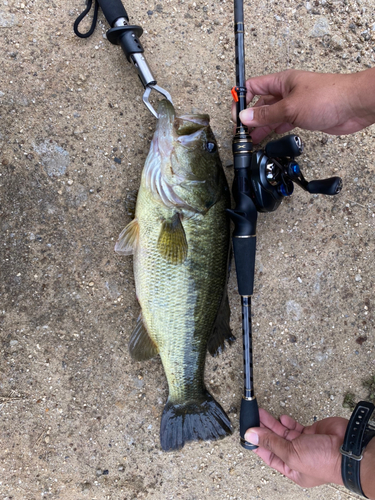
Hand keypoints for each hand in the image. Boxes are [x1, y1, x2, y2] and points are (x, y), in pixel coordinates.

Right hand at [233, 68, 374, 142]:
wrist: (353, 106)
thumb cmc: (328, 97)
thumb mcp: (290, 107)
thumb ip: (267, 115)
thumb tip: (246, 117)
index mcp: (281, 82)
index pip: (253, 86)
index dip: (242, 100)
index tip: (237, 115)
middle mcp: (287, 91)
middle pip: (261, 103)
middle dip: (250, 117)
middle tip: (241, 132)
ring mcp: (295, 104)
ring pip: (272, 115)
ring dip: (261, 126)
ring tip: (251, 139)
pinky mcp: (303, 116)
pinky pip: (283, 122)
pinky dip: (275, 129)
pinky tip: (269, 136)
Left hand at [245, 408, 346, 487]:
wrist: (347, 447)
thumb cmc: (324, 461)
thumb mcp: (291, 454)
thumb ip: (271, 443)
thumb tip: (251, 436)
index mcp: (292, 469)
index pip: (269, 456)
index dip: (258, 445)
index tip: (247, 434)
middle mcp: (298, 457)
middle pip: (275, 442)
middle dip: (263, 430)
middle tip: (253, 418)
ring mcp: (305, 444)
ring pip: (283, 432)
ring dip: (272, 423)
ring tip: (261, 413)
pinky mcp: (311, 431)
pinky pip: (295, 426)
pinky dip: (287, 421)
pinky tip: (281, 417)